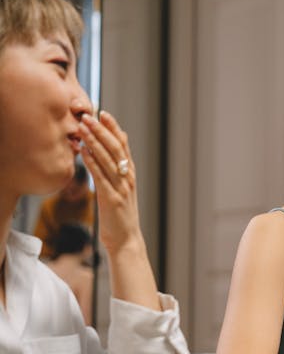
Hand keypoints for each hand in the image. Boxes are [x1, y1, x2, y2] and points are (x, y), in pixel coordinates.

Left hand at [78, 111, 144, 255]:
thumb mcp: (120, 190)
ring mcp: (121, 188)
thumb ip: (115, 172)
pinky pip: (101, 176)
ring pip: (108, 159)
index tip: (103, 113)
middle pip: (116, 148)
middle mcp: (128, 178)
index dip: (114, 128)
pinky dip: (92, 162)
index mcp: (130, 174)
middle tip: (88, 116)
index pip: (123, 145)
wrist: (127, 240)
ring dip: (94, 141)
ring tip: (82, 128)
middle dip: (102, 130)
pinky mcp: (111, 199)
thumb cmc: (120, 216)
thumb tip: (108, 154)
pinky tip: (84, 151)